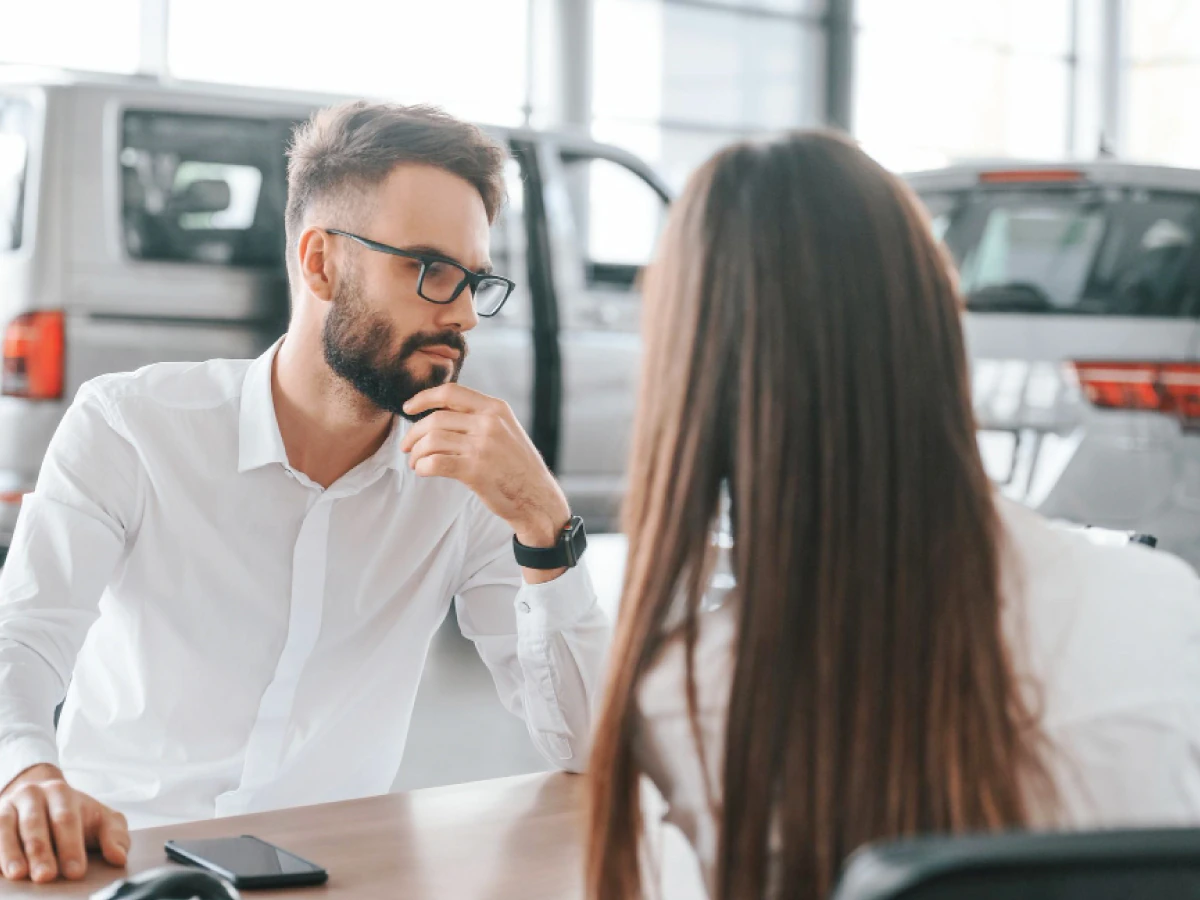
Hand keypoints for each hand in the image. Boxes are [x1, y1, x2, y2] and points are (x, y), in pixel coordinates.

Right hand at [0, 764, 129, 881]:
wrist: (39, 797)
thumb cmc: (75, 815)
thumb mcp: (100, 820)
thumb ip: (113, 836)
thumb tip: (119, 857)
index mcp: (61, 792)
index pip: (66, 819)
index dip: (71, 846)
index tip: (76, 872)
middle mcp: (31, 795)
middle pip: (35, 825)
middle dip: (41, 852)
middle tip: (46, 876)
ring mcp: (7, 806)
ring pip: (6, 828)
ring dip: (11, 852)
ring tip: (19, 875)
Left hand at [401, 385, 570, 548]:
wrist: (538, 498)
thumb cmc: (518, 467)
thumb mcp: (507, 430)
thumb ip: (480, 417)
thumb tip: (439, 412)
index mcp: (496, 409)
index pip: (451, 392)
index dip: (423, 397)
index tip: (408, 407)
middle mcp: (489, 423)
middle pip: (435, 419)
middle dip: (414, 433)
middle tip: (407, 446)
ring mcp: (482, 447)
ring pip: (431, 441)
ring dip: (416, 453)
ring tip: (416, 462)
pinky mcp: (475, 471)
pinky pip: (435, 463)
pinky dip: (422, 467)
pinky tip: (423, 471)